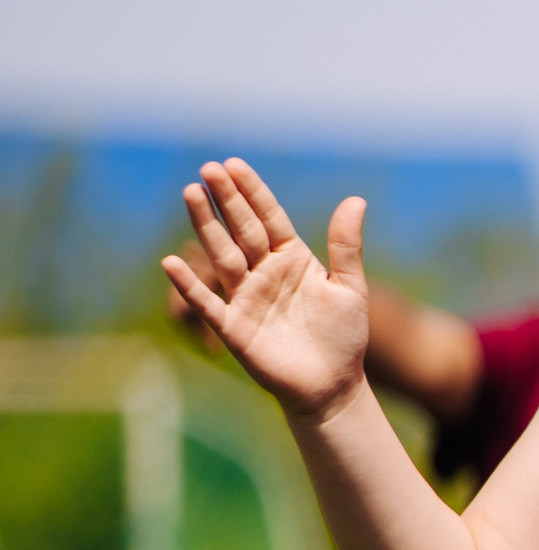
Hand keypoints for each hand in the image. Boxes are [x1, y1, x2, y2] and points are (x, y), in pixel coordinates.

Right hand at [162, 159, 369, 420]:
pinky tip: (171, 262)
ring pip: (223, 255)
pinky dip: (190, 285)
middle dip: (226, 200)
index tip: (234, 164)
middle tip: (207, 168)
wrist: (334, 384)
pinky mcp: (234, 327)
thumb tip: (356, 199)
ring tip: (191, 193)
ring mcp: (246, 298)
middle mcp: (264, 273)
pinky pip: (208, 303)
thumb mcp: (351, 287)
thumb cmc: (344, 336)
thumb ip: (346, 246)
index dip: (252, 192)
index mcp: (292, 259)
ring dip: (206, 226)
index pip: (268, 218)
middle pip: (242, 230)